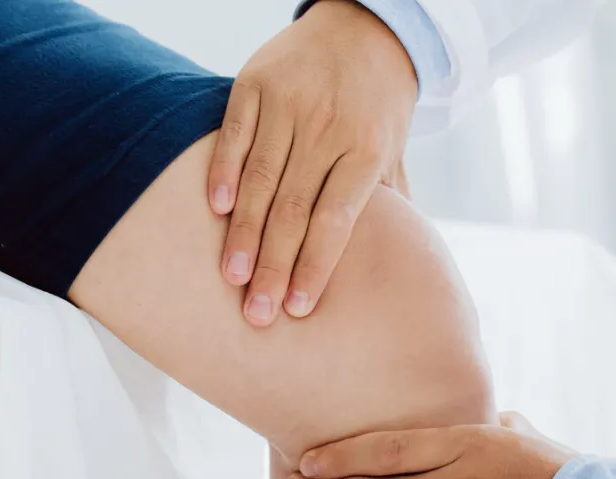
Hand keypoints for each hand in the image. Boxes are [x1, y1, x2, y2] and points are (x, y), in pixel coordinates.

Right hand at [209, 0, 417, 325]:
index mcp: (367, 151)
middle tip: (255, 313)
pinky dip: (222, 171)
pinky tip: (214, 210)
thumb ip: (391, 201)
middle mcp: (328, 129)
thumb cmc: (380, 101)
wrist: (366, 26)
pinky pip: (235, 134)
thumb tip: (401, 260)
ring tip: (230, 277)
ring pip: (260, 179)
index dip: (315, 267)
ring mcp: (290, 105)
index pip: (336, 221)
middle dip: (272, 266)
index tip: (296, 308)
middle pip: (294, 210)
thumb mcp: (395, 147)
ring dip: (242, 233)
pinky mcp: (256, 84)